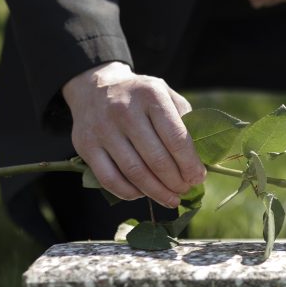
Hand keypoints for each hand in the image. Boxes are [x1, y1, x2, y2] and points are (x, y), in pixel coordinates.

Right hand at [61, 62, 206, 207]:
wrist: (95, 87)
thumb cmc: (140, 97)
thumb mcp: (165, 95)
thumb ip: (184, 121)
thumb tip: (199, 160)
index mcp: (151, 95)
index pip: (176, 138)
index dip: (190, 164)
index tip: (198, 178)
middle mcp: (124, 110)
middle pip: (156, 159)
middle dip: (176, 181)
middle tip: (185, 190)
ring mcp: (103, 128)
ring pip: (134, 172)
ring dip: (156, 192)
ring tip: (170, 199)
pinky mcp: (86, 145)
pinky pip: (110, 179)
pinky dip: (129, 193)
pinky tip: (142, 194)